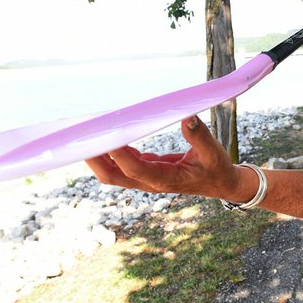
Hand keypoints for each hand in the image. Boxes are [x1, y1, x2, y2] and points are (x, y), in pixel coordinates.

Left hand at [86, 116, 240, 197]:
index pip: (136, 169)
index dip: (120, 155)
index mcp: (166, 179)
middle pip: (114, 176)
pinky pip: (122, 164)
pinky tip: (106, 134)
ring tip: (87, 133)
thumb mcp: (214, 154)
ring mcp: (146, 178)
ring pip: (114, 172)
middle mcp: (151, 181)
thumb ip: (200, 137)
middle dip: (95, 160)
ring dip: (98, 156)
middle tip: (82, 138)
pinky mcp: (146, 171)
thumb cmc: (217, 169)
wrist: (220, 185)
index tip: (108, 137)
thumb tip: (188, 117)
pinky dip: (111, 151)